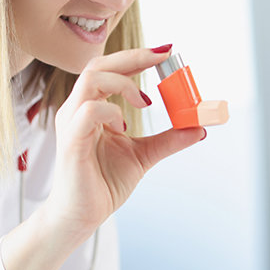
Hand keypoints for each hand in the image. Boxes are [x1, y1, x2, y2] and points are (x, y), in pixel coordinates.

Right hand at [42, 47, 204, 240]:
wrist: (81, 216)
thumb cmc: (103, 183)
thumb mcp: (143, 156)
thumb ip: (168, 140)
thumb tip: (198, 128)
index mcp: (91, 108)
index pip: (110, 70)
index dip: (136, 57)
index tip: (166, 53)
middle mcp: (77, 109)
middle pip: (99, 65)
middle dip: (133, 57)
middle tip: (163, 57)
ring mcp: (71, 123)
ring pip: (91, 80)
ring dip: (124, 83)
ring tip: (145, 102)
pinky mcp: (71, 142)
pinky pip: (88, 111)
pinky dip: (111, 111)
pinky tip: (122, 127)